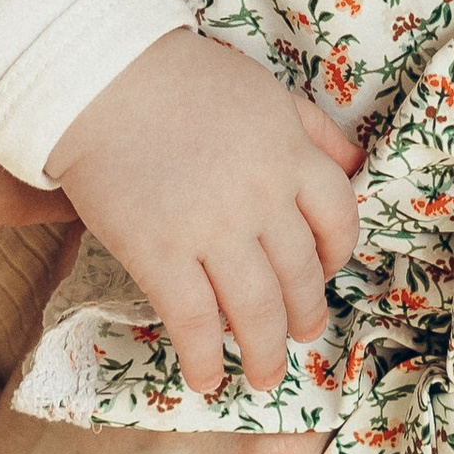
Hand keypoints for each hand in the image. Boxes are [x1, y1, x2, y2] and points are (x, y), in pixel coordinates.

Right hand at [47, 27, 360, 399]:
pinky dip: (204, 359)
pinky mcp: (160, 255)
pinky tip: (205, 377)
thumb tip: (354, 164)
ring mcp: (211, 230)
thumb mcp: (263, 90)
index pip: (338, 219)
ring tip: (265, 375)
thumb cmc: (181, 78)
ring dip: (265, 354)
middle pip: (301, 276)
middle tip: (300, 335)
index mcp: (289, 154)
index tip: (325, 272)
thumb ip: (312, 128)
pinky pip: (194, 323)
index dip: (337, 254)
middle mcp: (261, 198)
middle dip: (306, 317)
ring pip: (258, 312)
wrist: (100, 77)